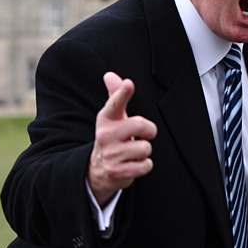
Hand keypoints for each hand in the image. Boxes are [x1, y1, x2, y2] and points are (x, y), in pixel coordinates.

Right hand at [87, 72, 156, 205]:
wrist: (98, 169)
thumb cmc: (112, 136)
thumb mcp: (113, 117)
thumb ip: (116, 95)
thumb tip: (109, 75)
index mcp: (106, 118)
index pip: (115, 103)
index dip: (123, 93)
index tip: (129, 84)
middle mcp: (105, 135)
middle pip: (141, 125)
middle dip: (149, 131)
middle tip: (143, 134)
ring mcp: (110, 154)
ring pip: (145, 148)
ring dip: (144, 151)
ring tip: (132, 152)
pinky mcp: (117, 172)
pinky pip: (145, 165)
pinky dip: (144, 165)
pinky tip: (133, 164)